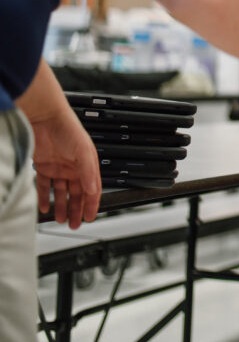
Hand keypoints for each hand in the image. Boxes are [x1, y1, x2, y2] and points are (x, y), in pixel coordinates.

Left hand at [15, 60, 100, 227]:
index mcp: (88, 164)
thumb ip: (88, 172)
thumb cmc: (67, 128)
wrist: (44, 117)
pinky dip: (45, 197)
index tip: (89, 217)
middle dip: (76, 210)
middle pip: (77, 194)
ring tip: (60, 219)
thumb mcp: (83, 151)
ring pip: (61, 192)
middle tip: (74, 224)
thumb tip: (92, 190)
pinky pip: (44, 186)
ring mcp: (58, 168)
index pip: (92, 189)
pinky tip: (45, 207)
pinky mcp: (43, 166)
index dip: (92, 204)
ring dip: (61, 206)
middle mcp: (74, 167)